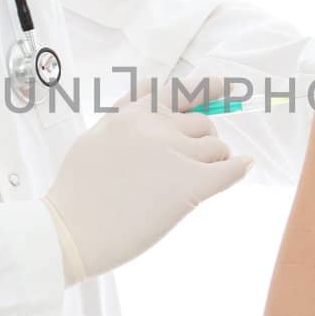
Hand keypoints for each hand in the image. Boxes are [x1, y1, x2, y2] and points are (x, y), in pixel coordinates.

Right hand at [44, 76, 252, 284]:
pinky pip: (228, 169)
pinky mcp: (189, 184)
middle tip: (192, 163)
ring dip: (214, 161)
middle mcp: (154, 126)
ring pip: (216, 147)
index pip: (175, 91)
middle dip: (203, 140)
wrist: (71, 230)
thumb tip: (153, 109)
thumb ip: (123, 120)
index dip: (204, 88)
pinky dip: (238, 168)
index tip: (225, 85)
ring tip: (196, 181)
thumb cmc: (78, 194)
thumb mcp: (94, 139)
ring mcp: (174, 153)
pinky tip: (243, 168)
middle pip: (201, 123)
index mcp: (131, 114)